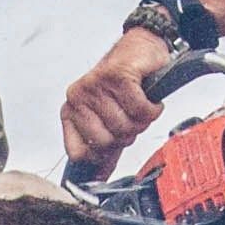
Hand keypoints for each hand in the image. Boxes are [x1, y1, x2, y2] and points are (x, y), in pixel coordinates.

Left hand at [60, 25, 178, 180]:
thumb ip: (103, 148)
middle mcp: (79, 98)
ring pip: (125, 126)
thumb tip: (99, 177)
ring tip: (141, 105)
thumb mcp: (110, 118)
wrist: (142, 47)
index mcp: (71, 111)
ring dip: (142, 120)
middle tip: (132, 117)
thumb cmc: (127, 84)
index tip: (116, 141)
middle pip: (107, 142)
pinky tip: (150, 99)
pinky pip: (139, 109)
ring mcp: (96, 86)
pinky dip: (152, 109)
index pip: (79, 152)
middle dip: (127, 134)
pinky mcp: (117, 76)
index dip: (104, 152)